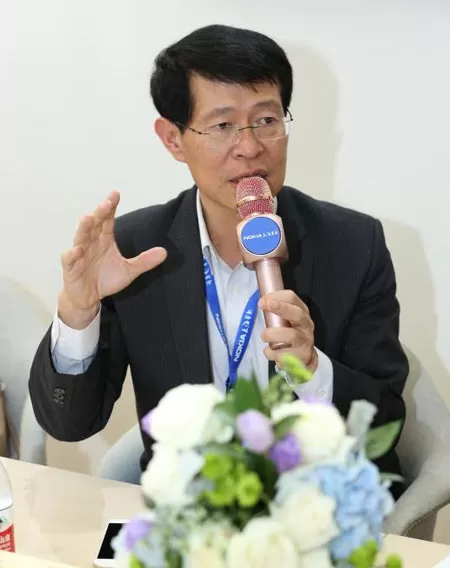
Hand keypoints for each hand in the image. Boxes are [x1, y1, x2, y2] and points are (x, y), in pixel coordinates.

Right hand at [59, 190, 166, 327]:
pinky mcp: (71, 268)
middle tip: (107, 203)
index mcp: (104, 239)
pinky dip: (72, 254)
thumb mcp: (129, 270)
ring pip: (80, 237)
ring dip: (84, 227)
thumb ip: (145, 261)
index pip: (107, 219)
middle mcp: (91, 242)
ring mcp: (79, 253)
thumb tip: (165, 252)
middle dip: (100, 213)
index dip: (111, 206)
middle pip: (94, 224)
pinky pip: (70, 259)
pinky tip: (77, 249)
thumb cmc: (105, 279)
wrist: (89, 297)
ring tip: (88, 218)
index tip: (115, 194)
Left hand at [259, 290, 317, 372]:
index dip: (276, 297)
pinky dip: (272, 353)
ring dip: (272, 335)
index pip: (292, 298)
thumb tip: (260, 301)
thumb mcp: (287, 320)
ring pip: (291, 336)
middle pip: (297, 314)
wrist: (304, 358)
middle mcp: (306, 325)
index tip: (261, 301)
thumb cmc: (290, 334)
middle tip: (264, 305)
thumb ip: (276, 311)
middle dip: (280, 307)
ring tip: (264, 336)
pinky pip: (284, 355)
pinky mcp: (302, 357)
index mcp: (301, 312)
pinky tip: (269, 351)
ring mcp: (305, 341)